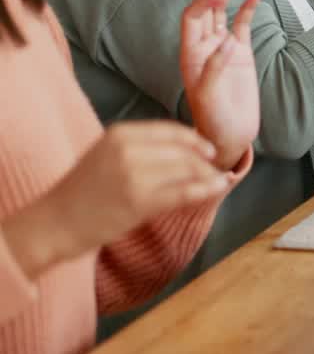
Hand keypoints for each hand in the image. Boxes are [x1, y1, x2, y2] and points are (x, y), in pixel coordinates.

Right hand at [13, 122, 229, 272]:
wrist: (54, 223)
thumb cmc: (83, 191)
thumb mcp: (108, 155)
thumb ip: (141, 147)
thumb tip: (186, 147)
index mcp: (120, 133)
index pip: (171, 131)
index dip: (195, 140)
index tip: (210, 150)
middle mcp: (127, 149)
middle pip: (182, 151)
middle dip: (205, 162)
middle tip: (217, 171)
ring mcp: (133, 175)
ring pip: (186, 170)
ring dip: (208, 176)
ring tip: (218, 181)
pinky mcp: (138, 201)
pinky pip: (183, 191)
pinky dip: (205, 189)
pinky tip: (218, 188)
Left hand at [181, 0, 260, 169]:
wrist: (229, 140)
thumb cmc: (214, 124)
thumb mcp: (210, 99)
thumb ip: (216, 69)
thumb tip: (229, 40)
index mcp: (191, 56)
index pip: (193, 18)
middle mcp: (204, 49)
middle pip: (205, 10)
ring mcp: (223, 50)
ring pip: (221, 14)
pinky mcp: (241, 56)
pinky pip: (242, 27)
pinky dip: (248, 11)